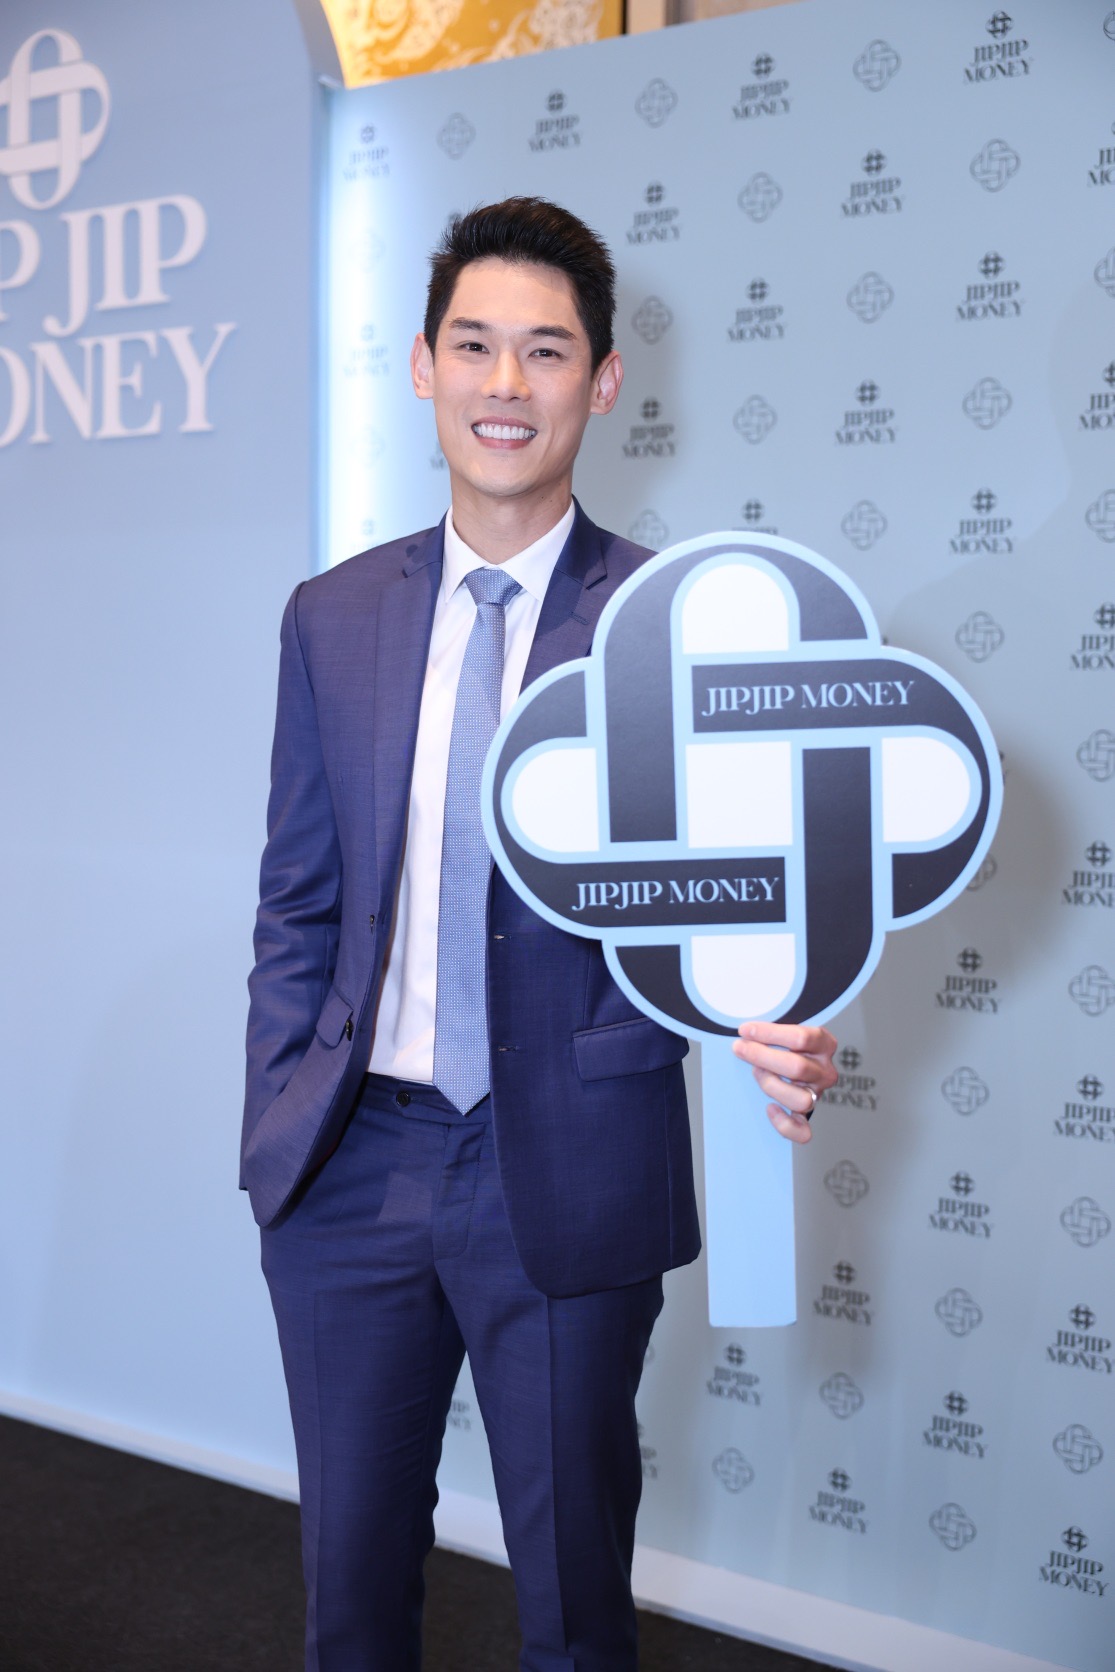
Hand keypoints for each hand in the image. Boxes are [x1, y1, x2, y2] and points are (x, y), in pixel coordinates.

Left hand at [732, 1020, 838, 1144]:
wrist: (791, 1062)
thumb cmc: (785, 1044)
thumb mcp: (783, 1031)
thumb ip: (771, 1031)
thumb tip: (745, 1032)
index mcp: (824, 1044)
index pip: (801, 1038)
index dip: (770, 1033)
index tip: (745, 1030)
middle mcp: (825, 1071)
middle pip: (797, 1067)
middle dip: (762, 1056)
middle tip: (740, 1048)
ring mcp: (817, 1094)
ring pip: (800, 1100)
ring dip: (772, 1085)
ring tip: (757, 1073)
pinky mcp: (807, 1114)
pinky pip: (801, 1131)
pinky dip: (783, 1124)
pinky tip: (769, 1108)